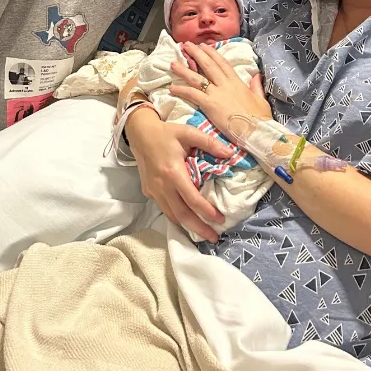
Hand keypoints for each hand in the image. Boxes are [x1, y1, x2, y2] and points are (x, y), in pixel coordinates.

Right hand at [126, 107, 232, 242]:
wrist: (140, 134)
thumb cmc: (166, 133)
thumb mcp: (189, 133)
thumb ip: (209, 143)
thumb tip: (230, 153)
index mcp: (173, 172)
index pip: (192, 199)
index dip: (206, 212)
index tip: (220, 219)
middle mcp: (162, 186)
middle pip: (181, 214)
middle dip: (198, 228)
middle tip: (214, 238)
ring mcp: (153, 191)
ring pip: (171, 215)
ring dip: (187, 226)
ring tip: (203, 233)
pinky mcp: (149, 192)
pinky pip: (164, 209)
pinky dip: (177, 217)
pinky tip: (188, 219)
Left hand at [169, 42, 272, 138]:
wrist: (256, 131)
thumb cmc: (260, 119)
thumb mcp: (261, 99)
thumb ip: (256, 86)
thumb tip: (256, 75)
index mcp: (238, 82)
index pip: (223, 63)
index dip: (212, 53)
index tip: (204, 46)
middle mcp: (226, 84)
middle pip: (208, 66)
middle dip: (197, 54)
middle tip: (186, 45)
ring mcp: (217, 94)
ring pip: (197, 78)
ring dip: (184, 70)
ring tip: (173, 63)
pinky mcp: (210, 104)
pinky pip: (192, 94)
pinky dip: (181, 90)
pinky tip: (172, 88)